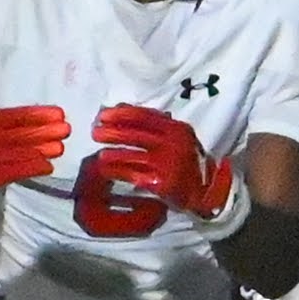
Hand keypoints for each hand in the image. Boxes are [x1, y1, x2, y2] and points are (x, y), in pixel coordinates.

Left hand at [92, 103, 236, 218]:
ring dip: (113, 154)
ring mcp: (167, 163)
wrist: (204, 191)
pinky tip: (107, 170)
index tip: (103, 115)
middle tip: (95, 133)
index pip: (144, 116)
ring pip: (132, 155)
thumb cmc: (185, 161)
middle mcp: (173, 144)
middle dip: (112, 133)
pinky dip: (117, 171)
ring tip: (100, 154)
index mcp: (176, 129)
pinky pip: (133, 174)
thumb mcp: (176, 137)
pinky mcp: (161, 182)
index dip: (121, 114)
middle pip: (136, 135)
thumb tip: (121, 108)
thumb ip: (154, 124)